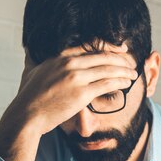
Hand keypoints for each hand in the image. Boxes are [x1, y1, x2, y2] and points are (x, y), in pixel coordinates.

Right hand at [0, 43, 136, 160]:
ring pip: (107, 70)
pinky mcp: (82, 93)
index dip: (109, 46)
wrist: (28, 114)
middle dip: (120, 59)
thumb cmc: (28, 96)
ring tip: (133, 74)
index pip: (90, 46)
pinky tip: (126, 83)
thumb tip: (28, 49)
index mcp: (60, 57)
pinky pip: (106, 84)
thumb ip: (33, 58)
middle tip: (130, 62)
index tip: (120, 48)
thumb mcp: (30, 70)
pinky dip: (119, 82)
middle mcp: (70, 64)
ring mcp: (76, 78)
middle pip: (103, 57)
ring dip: (123, 71)